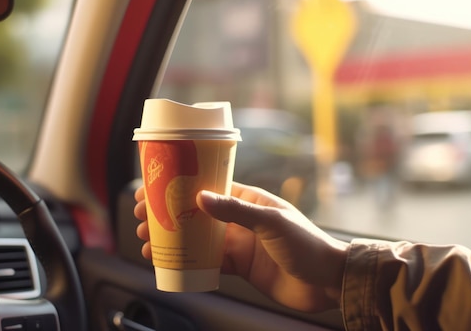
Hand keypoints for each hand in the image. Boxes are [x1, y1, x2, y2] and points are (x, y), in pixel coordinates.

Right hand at [134, 182, 348, 311]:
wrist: (327, 283)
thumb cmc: (307, 244)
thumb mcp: (271, 223)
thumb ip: (236, 211)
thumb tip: (200, 197)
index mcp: (249, 200)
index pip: (208, 188)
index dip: (180, 188)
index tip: (154, 190)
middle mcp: (240, 219)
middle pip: (196, 214)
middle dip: (168, 216)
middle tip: (142, 220)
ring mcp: (238, 243)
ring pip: (197, 239)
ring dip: (172, 240)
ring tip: (147, 243)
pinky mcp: (239, 267)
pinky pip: (207, 263)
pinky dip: (187, 263)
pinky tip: (169, 264)